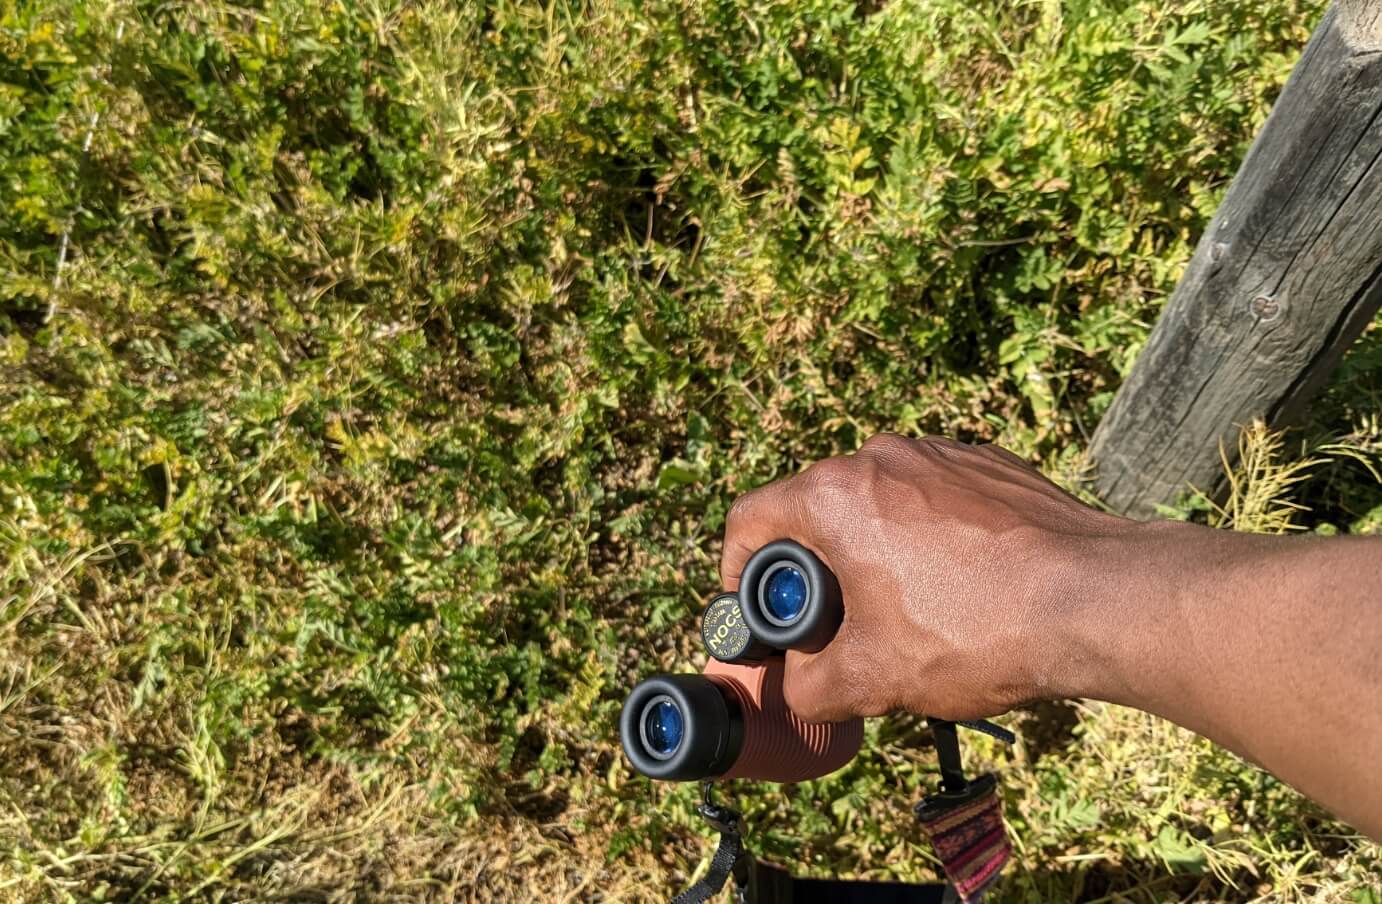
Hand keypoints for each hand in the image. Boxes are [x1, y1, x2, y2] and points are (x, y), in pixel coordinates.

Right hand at [720, 434, 1134, 722]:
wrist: (1098, 601)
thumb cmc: (979, 630)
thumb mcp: (874, 677)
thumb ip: (809, 686)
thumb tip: (799, 686)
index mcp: (837, 495)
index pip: (750, 519)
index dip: (737, 572)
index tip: (753, 608)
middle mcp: (883, 457)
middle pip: (816, 511)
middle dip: (815, 571)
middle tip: (836, 627)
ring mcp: (941, 454)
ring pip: (879, 503)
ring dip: (874, 552)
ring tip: (908, 611)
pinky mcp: (990, 465)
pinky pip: (933, 498)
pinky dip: (929, 538)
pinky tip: (961, 588)